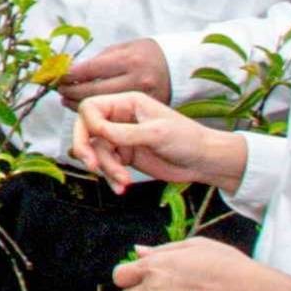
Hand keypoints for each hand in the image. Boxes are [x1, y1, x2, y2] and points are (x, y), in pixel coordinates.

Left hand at [48, 34, 172, 103]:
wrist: (179, 69)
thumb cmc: (147, 54)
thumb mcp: (125, 48)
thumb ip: (100, 60)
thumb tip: (72, 70)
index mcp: (129, 60)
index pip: (90, 70)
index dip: (69, 75)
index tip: (56, 76)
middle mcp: (136, 80)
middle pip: (93, 91)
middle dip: (71, 91)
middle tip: (59, 89)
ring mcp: (143, 100)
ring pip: (102, 108)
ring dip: (80, 104)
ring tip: (67, 99)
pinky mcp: (147, 115)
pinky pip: (116, 118)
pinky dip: (100, 114)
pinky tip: (88, 109)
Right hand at [85, 96, 246, 194]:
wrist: (203, 161)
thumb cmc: (186, 139)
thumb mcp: (156, 133)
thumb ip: (125, 133)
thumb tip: (96, 132)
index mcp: (127, 103)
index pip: (91, 108)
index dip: (88, 124)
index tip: (100, 139)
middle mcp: (120, 118)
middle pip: (86, 130)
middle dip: (86, 149)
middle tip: (92, 166)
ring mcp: (122, 138)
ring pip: (97, 152)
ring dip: (107, 169)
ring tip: (124, 182)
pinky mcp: (126, 157)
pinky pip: (108, 166)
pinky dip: (111, 178)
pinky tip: (122, 187)